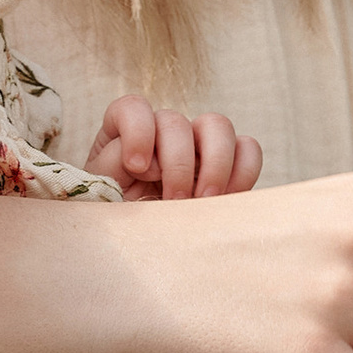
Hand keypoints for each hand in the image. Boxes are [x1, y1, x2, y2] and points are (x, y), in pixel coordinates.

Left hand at [86, 95, 262, 199]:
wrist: (144, 244)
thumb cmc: (118, 215)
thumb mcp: (103, 192)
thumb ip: (112, 167)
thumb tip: (146, 160)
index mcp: (126, 131)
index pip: (132, 107)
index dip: (137, 131)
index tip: (137, 167)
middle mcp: (163, 131)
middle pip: (177, 121)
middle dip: (177, 162)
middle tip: (174, 199)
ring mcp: (198, 144)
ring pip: (218, 125)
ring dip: (214, 164)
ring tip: (204, 201)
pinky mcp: (229, 163)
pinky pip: (248, 150)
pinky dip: (243, 173)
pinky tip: (224, 200)